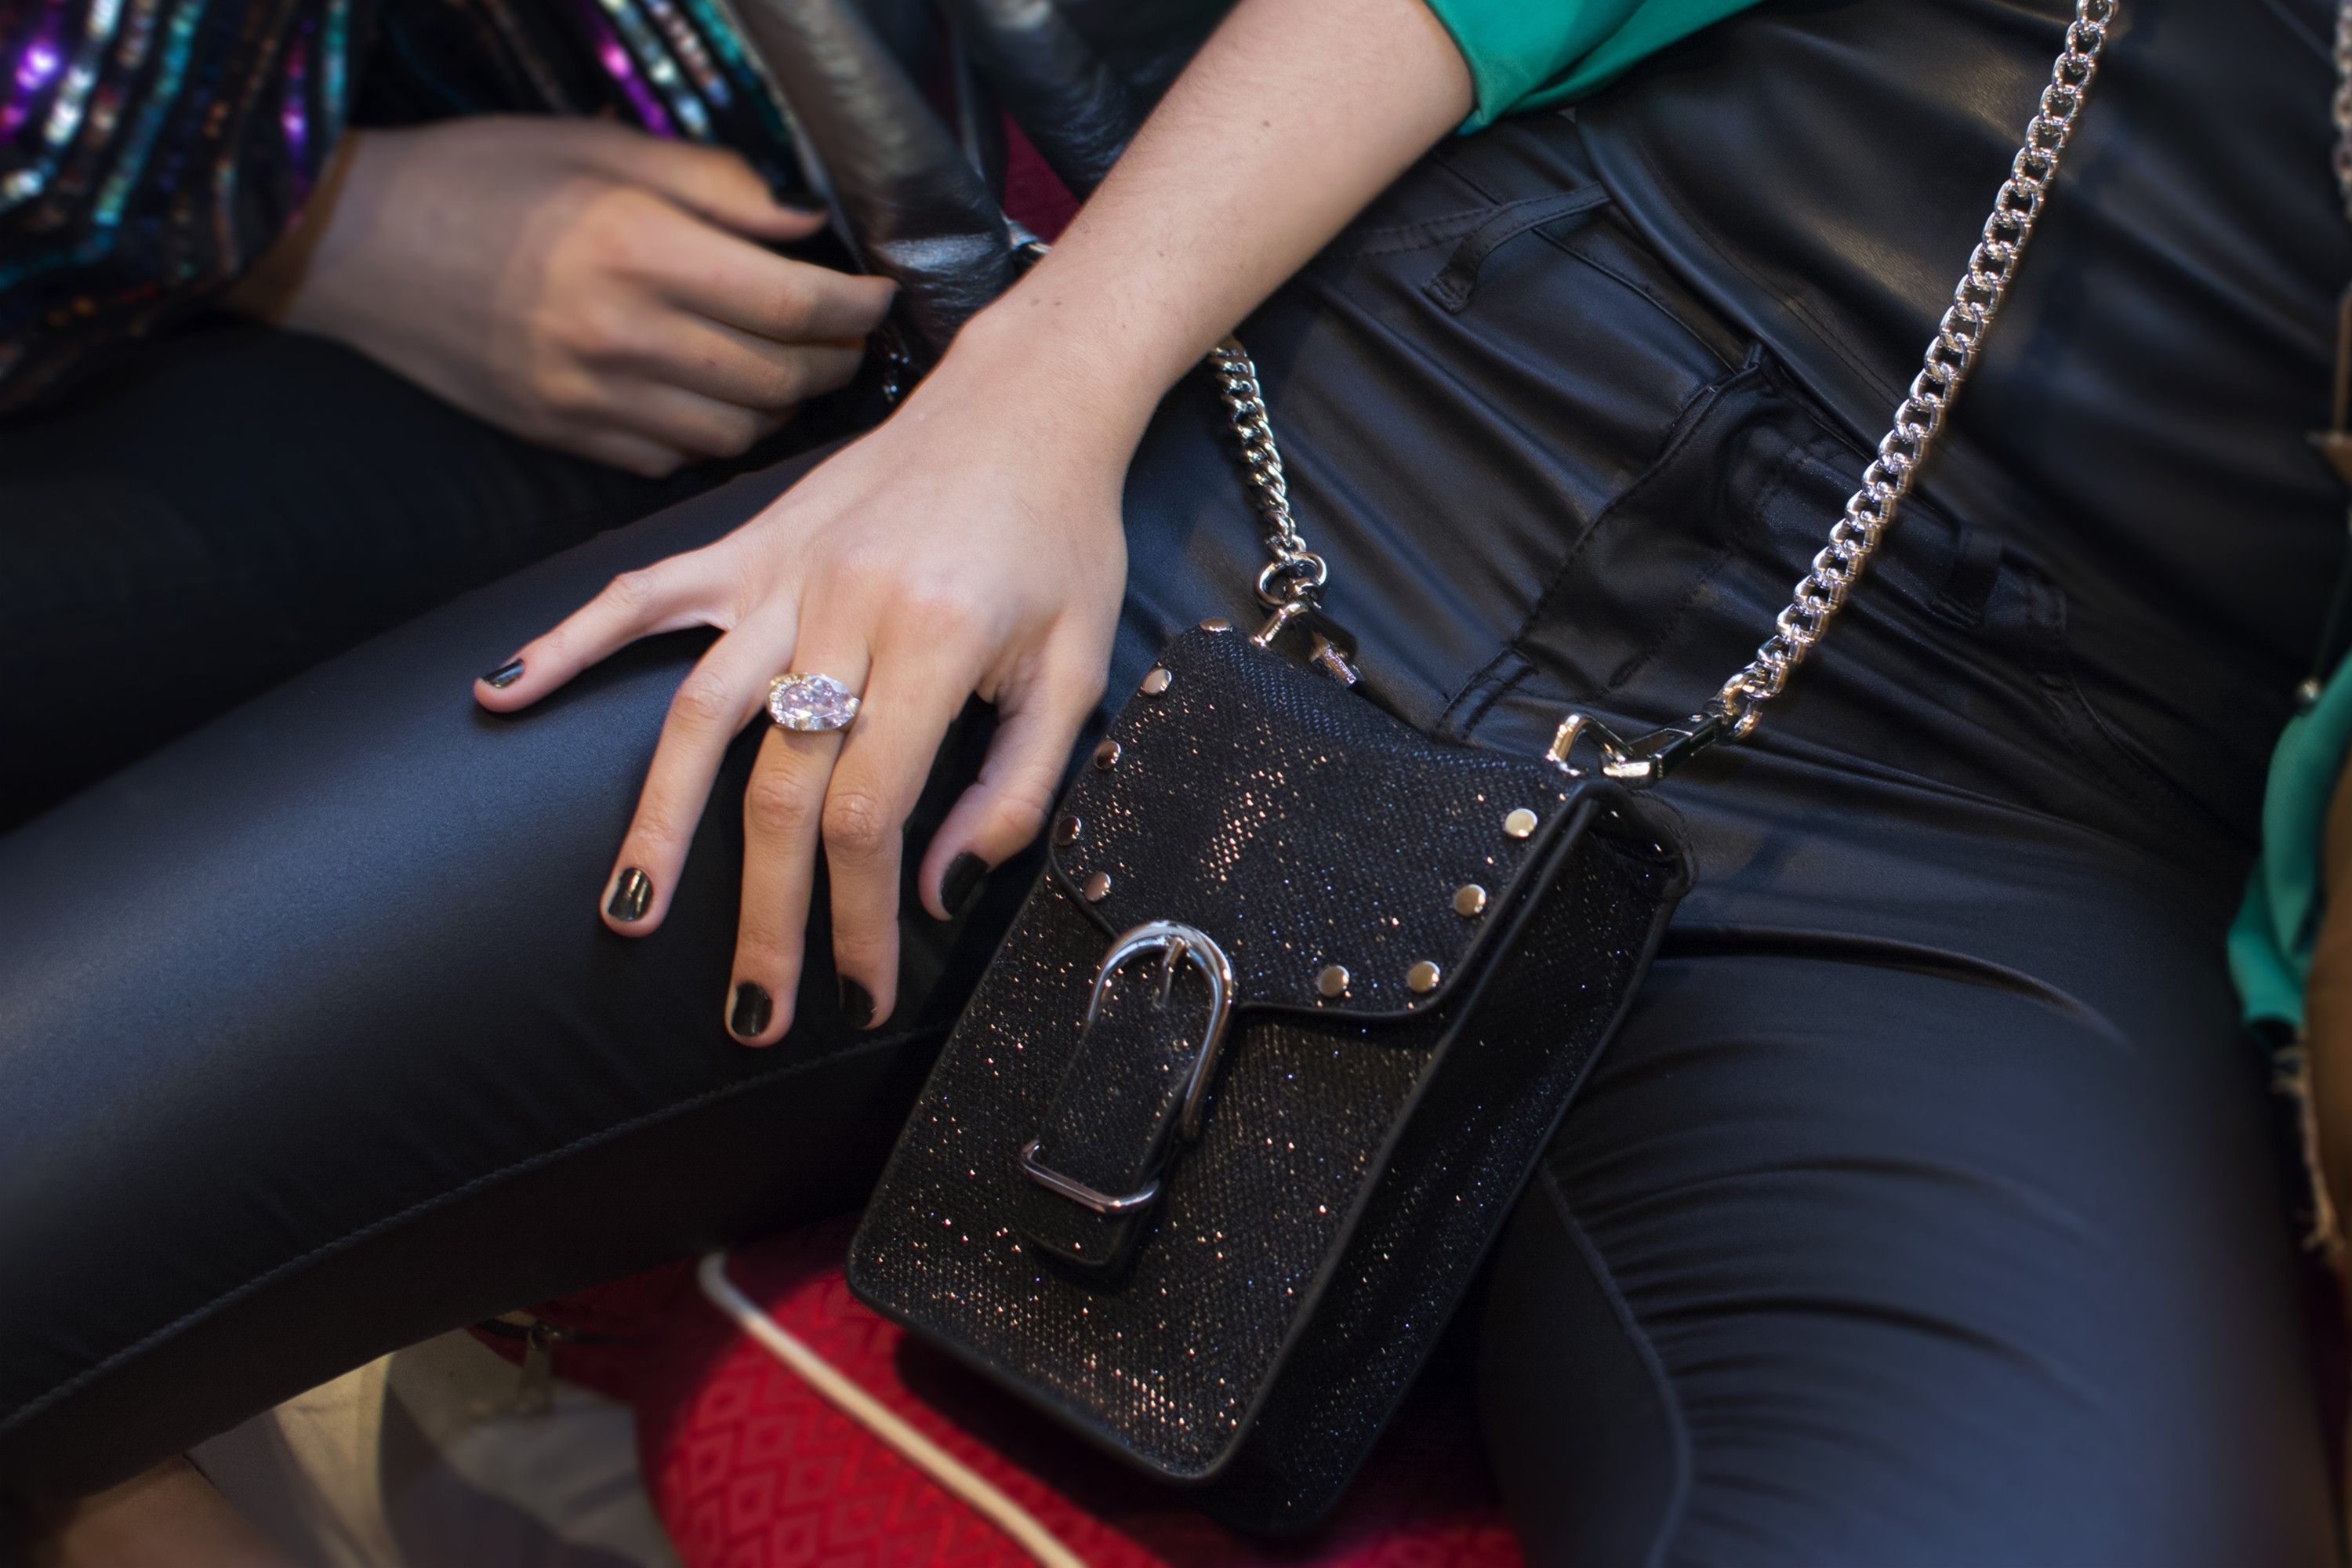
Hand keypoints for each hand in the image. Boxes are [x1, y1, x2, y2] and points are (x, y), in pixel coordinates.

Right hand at [227, 116, 895, 475]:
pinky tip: (721, 397)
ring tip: (795, 368)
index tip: (879, 295)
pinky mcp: (568, 434)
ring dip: (783, 405)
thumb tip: (804, 228)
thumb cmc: (479, 177)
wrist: (349, 244)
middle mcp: (624, 334)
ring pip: (739, 430)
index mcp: (641, 249)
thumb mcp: (601, 149)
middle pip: (781, 376)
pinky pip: (676, 456)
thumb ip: (716, 188)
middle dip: (836, 360)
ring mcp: (593, 396)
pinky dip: (716, 434)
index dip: (857, 306)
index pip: (796, 302)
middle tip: (851, 337)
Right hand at [474, 328, 1132, 1041]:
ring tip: (627, 916)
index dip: (860, 913)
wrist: (1026, 402)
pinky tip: (501, 696)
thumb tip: (941, 888)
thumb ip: (1017, 786)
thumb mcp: (1078, 668)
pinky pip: (645, 596)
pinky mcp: (748, 544)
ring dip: (657, 823)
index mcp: (935, 643)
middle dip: (764, 914)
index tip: (860, 988)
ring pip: (698, 712)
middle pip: (779, 787)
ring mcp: (782, 574)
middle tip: (752, 1013)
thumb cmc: (1060, 540)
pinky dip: (570, 643)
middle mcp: (844, 610)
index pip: (870, 810)